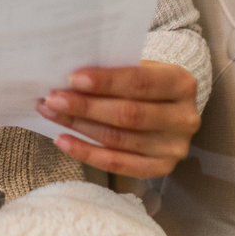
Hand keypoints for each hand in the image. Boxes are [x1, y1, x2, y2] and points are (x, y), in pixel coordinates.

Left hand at [36, 60, 199, 178]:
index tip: (72, 79)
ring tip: (51, 114)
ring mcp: (175, 147)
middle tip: (52, 99)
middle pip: (128, 114)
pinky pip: (118, 165)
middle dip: (85, 107)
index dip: (105, 82)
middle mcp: (184, 118)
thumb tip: (68, 79)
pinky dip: (87, 153)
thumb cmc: (146, 81)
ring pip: (118, 139)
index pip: (140, 82)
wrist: (169, 106)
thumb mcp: (140, 67)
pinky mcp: (161, 168)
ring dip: (79, 126)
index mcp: (181, 83)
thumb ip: (114, 70)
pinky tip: (63, 140)